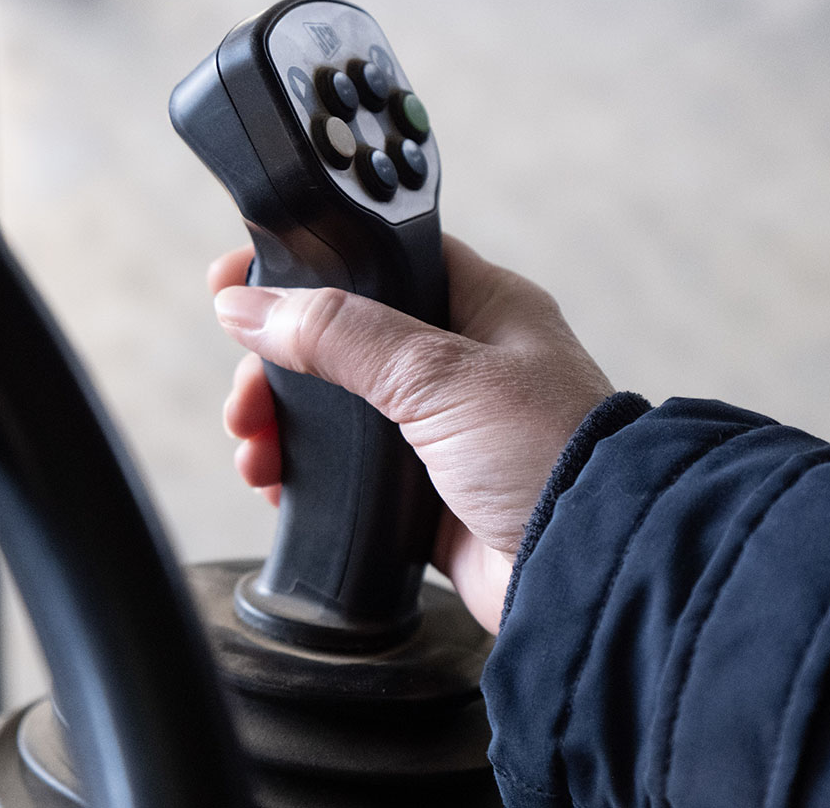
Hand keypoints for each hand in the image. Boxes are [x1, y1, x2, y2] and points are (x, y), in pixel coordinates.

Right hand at [209, 236, 614, 632]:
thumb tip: (251, 304)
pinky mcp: (424, 488)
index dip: (311, 264)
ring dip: (284, 420)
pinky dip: (305, 471)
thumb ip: (342, 334)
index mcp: (479, 307)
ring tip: (252, 447)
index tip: (242, 278)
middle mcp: (459, 361)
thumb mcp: (438, 375)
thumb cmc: (549, 454)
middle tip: (244, 395)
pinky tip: (274, 483)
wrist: (587, 569)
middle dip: (279, 362)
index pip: (380, 259)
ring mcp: (440, 426)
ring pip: (337, 406)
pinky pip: (346, 468)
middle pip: (342, 338)